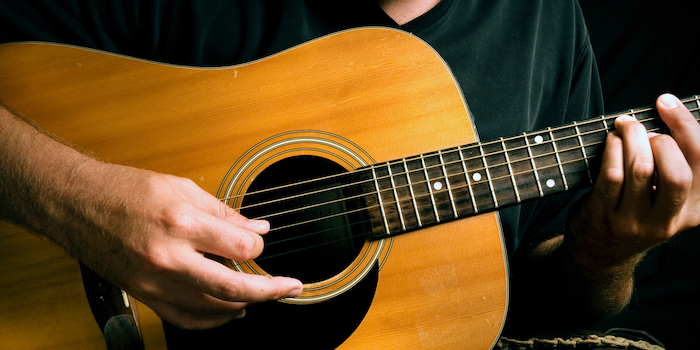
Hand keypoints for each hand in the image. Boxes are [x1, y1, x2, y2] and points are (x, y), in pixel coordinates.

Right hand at [68, 162, 303, 329]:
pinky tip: (228, 312)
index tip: (259, 241)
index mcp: (180, 223)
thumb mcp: (181, 187)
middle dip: (270, 290)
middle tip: (291, 287)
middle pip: (232, 287)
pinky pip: (185, 319)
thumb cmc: (123, 190)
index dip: (259, 245)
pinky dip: (212, 320)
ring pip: (211, 309)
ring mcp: (154, 281)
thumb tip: (256, 228)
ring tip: (260, 296)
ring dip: (242, 305)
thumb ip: (223, 213)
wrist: (75, 204)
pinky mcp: (145, 295)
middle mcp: (167, 257)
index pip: (240, 246)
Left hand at [568, 93, 699, 267]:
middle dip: (662, 138)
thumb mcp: (667, 200)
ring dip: (632, 137)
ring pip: (641, 168)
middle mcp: (667, 220)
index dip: (687, 126)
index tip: (668, 102)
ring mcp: (634, 221)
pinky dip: (612, 149)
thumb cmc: (636, 213)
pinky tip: (611, 141)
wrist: (600, 255)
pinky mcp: (604, 216)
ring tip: (625, 126)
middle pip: (677, 172)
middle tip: (646, 128)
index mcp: (694, 211)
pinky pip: (611, 174)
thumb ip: (676, 166)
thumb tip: (671, 111)